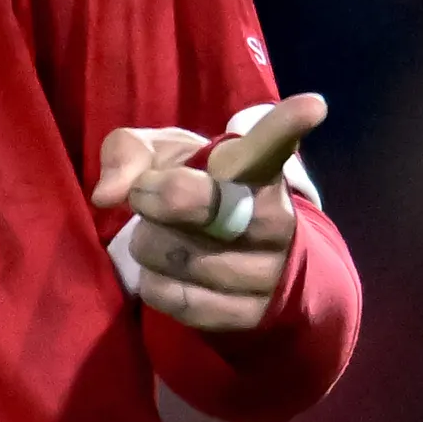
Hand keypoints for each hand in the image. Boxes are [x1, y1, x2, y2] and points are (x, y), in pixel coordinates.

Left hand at [89, 94, 328, 334]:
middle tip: (145, 195)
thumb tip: (109, 192)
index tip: (313, 104)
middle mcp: (273, 218)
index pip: (272, 146)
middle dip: (162, 199)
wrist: (235, 264)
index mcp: (256, 169)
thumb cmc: (195, 191)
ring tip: (161, 237)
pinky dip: (155, 284)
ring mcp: (267, 272)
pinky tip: (167, 273)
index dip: (287, 124)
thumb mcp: (162, 158)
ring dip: (149, 245)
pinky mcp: (249, 317)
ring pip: (180, 255)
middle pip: (206, 206)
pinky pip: (177, 299)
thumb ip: (130, 154)